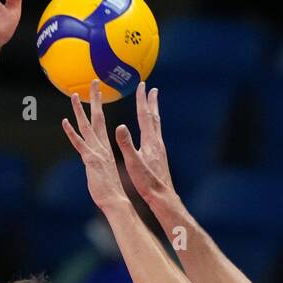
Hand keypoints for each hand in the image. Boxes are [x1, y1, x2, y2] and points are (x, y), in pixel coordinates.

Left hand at [61, 80, 128, 210]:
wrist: (115, 200)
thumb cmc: (111, 190)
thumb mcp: (106, 171)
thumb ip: (101, 162)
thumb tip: (97, 161)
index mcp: (106, 147)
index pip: (102, 121)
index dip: (99, 106)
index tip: (98, 92)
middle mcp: (102, 146)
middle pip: (97, 118)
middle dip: (95, 99)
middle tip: (94, 82)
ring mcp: (96, 151)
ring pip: (86, 126)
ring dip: (80, 110)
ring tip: (74, 95)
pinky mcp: (90, 159)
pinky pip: (79, 143)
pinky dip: (71, 132)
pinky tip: (64, 122)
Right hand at [116, 81, 174, 203]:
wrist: (162, 196)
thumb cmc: (147, 182)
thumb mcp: (133, 163)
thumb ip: (126, 145)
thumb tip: (120, 126)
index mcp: (150, 142)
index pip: (145, 116)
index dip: (142, 100)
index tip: (142, 86)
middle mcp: (157, 142)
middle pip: (154, 117)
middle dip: (151, 102)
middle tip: (152, 89)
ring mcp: (160, 149)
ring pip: (157, 126)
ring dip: (153, 113)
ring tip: (152, 106)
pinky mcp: (160, 157)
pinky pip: (156, 136)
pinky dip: (153, 127)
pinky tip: (151, 132)